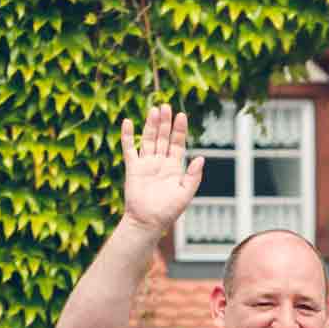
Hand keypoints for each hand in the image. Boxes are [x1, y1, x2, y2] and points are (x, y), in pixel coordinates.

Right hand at [121, 103, 200, 233]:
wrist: (148, 221)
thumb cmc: (168, 211)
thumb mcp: (185, 194)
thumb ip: (193, 176)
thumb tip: (201, 158)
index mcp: (174, 167)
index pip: (178, 144)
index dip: (180, 130)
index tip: (182, 115)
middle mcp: (160, 162)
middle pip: (163, 137)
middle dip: (165, 122)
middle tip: (166, 106)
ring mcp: (146, 164)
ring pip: (148, 139)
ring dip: (150, 125)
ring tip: (154, 110)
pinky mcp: (133, 168)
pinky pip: (129, 149)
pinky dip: (127, 136)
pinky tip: (127, 122)